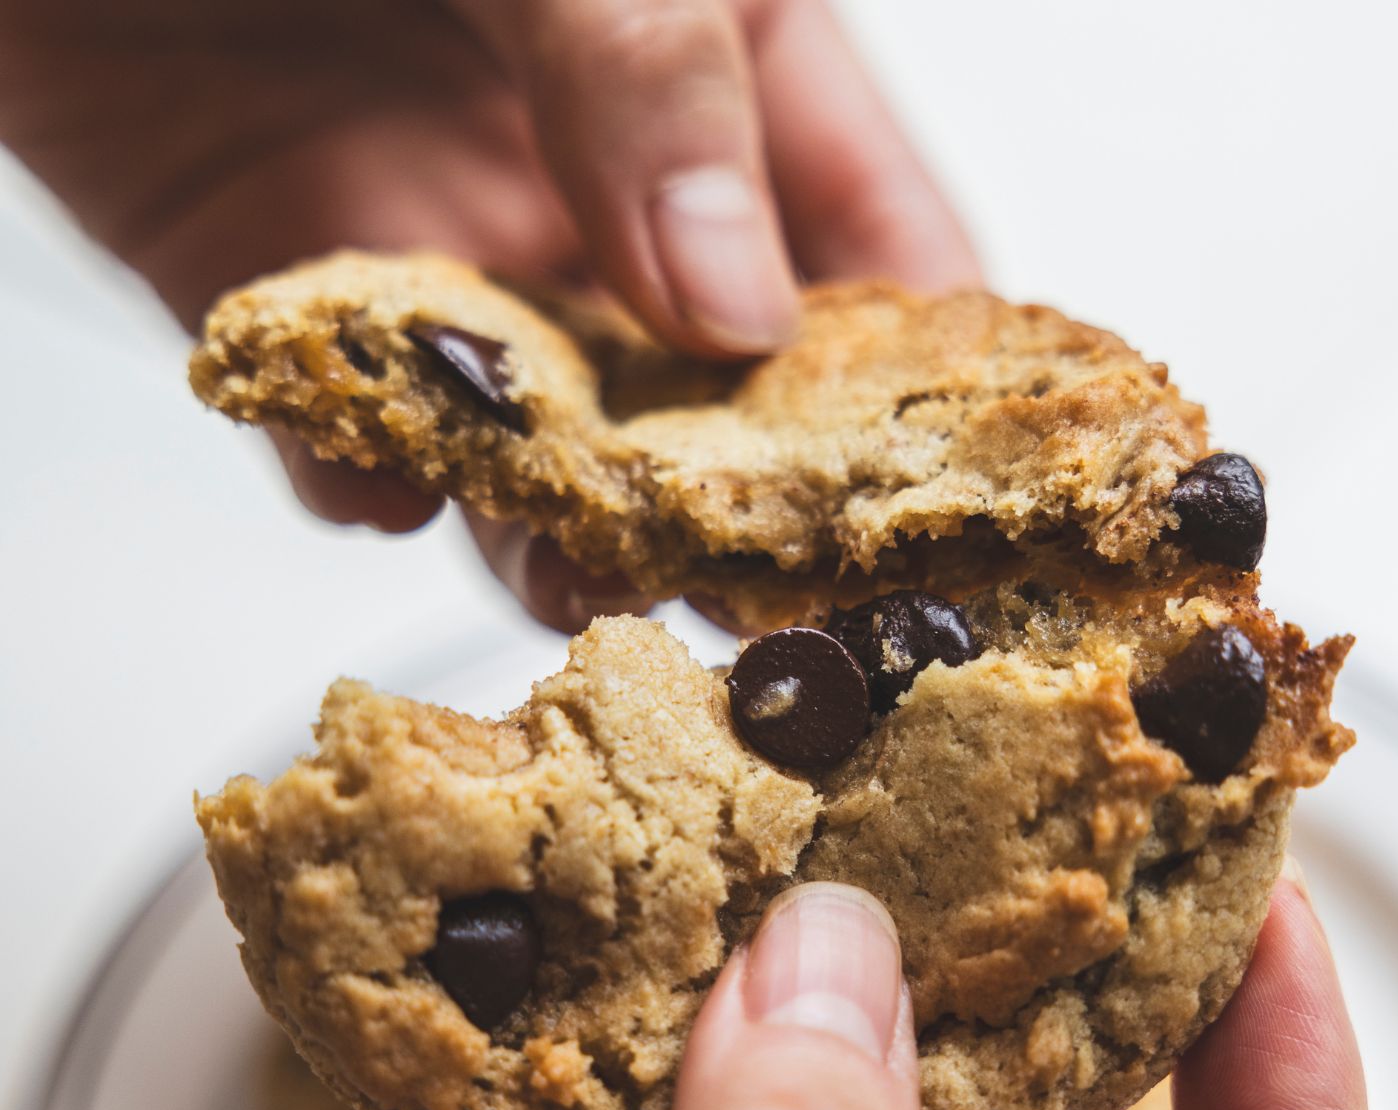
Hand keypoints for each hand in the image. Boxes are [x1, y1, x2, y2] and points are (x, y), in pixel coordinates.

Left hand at [0, 0, 977, 629]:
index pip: (870, 242)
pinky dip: (366, 471)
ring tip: (580, 575)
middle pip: (714, 388)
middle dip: (735, 498)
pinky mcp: (289, 284)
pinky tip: (375, 476)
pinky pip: (353, 424)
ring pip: (546, 440)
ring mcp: (446, 236)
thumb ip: (652, 78)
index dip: (915, 380)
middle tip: (749, 592)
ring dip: (561, 525)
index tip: (935, 505)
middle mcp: (597, 170)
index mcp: (715, 57)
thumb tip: (739, 313)